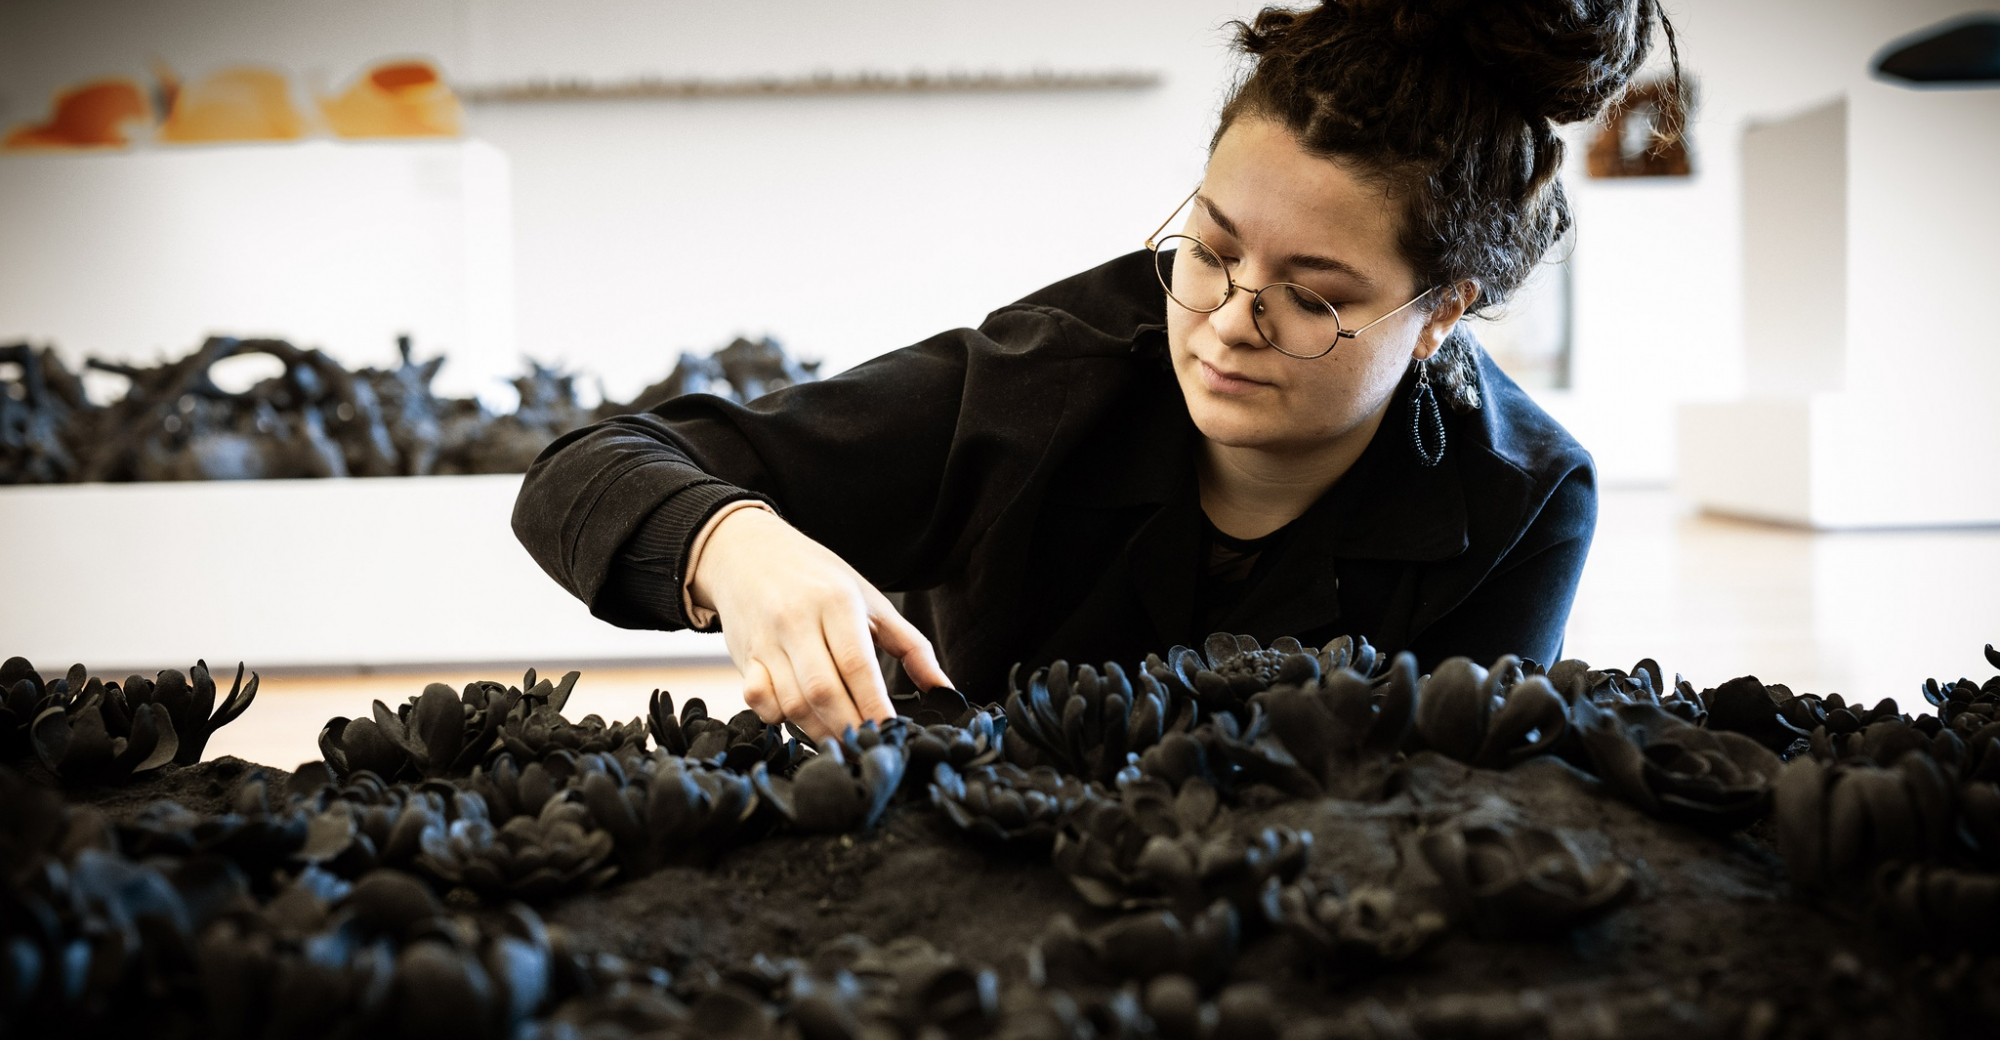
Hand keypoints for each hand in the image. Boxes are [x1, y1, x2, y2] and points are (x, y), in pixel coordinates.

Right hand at [689, 507, 952, 740]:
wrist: (747, 551)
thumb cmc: (817, 577)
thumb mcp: (869, 599)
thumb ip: (910, 645)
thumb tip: (944, 688)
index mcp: (836, 602)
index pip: (858, 665)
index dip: (875, 705)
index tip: (890, 731)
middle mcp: (797, 620)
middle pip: (823, 691)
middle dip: (848, 726)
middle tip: (867, 746)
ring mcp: (766, 639)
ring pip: (792, 702)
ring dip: (819, 730)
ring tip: (842, 740)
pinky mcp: (744, 655)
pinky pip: (758, 700)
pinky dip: (779, 718)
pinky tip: (800, 719)